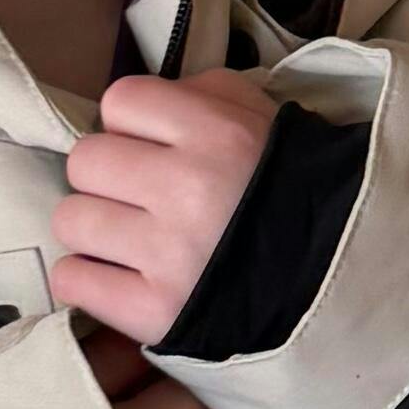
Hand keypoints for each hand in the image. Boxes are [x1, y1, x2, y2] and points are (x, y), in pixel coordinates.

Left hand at [50, 71, 280, 349]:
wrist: (336, 283)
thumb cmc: (295, 192)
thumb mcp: (266, 121)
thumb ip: (206, 96)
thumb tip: (143, 110)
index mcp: (217, 133)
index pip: (120, 101)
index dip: (133, 125)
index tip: (156, 149)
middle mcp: (187, 188)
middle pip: (85, 160)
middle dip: (109, 178)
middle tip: (140, 199)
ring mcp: (167, 254)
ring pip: (71, 219)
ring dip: (95, 230)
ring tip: (131, 242)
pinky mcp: (153, 311)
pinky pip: (73, 280)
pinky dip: (89, 280)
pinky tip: (120, 278)